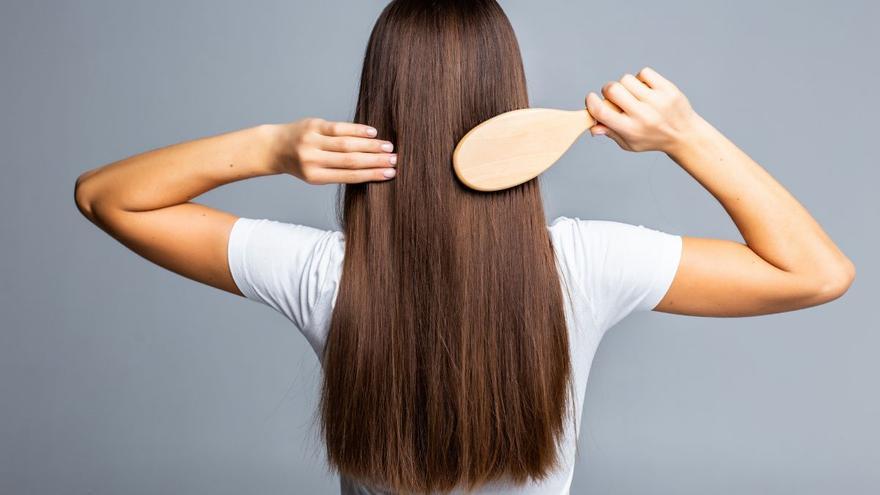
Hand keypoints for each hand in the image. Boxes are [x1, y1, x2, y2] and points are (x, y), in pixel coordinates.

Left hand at [269, 118, 396, 183]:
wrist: (275, 147)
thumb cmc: (301, 163)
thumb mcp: (316, 174)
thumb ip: (339, 171)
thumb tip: (373, 169)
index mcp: (315, 176)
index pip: (349, 176)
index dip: (371, 175)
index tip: (390, 174)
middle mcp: (313, 159)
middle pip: (350, 160)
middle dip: (375, 161)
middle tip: (395, 160)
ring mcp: (312, 141)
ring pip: (347, 143)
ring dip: (370, 146)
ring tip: (388, 147)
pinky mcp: (313, 125)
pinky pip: (339, 127)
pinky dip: (357, 130)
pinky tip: (372, 133)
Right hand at [585, 67, 703, 153]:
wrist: (685, 135)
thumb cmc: (653, 139)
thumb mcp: (629, 143)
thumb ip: (610, 133)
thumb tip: (592, 125)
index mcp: (630, 129)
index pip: (601, 111)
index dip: (591, 102)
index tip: (590, 98)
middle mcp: (643, 114)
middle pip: (612, 89)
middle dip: (608, 90)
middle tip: (614, 96)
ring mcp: (656, 100)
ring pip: (626, 79)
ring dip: (625, 85)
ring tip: (633, 94)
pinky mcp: (667, 89)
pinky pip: (644, 73)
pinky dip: (641, 78)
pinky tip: (646, 89)